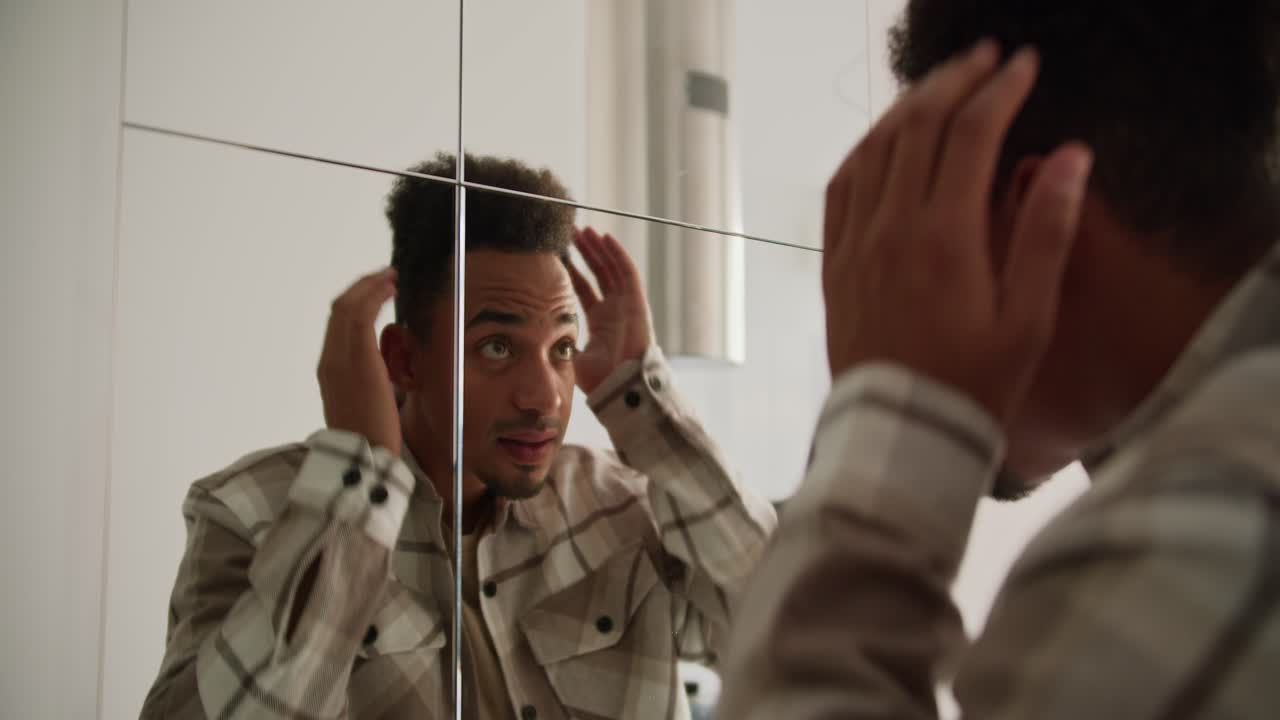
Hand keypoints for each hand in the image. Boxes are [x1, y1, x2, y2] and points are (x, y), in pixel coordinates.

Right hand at [317, 268, 401, 454]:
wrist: (364, 460)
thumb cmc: (371, 440)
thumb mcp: (364, 407)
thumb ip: (368, 386)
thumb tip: (382, 377)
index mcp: (330, 371)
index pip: (337, 325)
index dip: (356, 303)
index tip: (376, 293)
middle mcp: (330, 360)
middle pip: (339, 309)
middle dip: (362, 287)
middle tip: (385, 276)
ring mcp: (340, 359)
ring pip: (347, 307)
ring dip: (370, 286)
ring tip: (390, 277)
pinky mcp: (358, 360)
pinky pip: (361, 316)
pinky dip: (374, 295)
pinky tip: (390, 288)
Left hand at [567, 227, 655, 393]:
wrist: (622, 389)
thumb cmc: (600, 379)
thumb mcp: (570, 357)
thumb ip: (557, 342)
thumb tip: (533, 335)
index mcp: (599, 322)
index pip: (584, 289)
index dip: (572, 270)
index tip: (557, 254)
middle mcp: (614, 310)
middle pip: (598, 273)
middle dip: (584, 253)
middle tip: (569, 233)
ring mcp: (626, 305)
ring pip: (611, 268)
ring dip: (598, 248)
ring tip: (583, 230)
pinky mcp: (637, 302)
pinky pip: (628, 272)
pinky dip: (617, 254)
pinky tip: (604, 238)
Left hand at [823, 41, 1092, 424]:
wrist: (901, 436)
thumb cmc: (975, 385)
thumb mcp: (1029, 318)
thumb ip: (1046, 231)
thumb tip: (1071, 155)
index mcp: (946, 237)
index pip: (972, 134)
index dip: (1002, 90)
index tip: (1026, 65)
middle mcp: (893, 228)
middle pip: (919, 127)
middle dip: (955, 81)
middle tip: (987, 58)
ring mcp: (856, 243)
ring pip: (876, 148)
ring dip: (909, 106)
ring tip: (942, 84)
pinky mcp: (835, 262)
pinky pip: (842, 185)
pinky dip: (866, 147)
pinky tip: (886, 137)